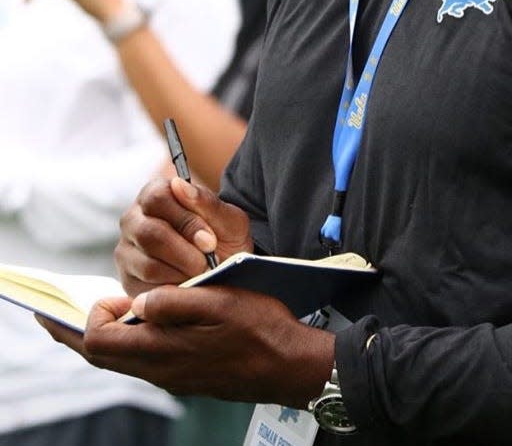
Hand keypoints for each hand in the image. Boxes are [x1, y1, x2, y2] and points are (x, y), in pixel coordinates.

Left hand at [38, 286, 334, 406]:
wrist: (289, 365)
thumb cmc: (260, 328)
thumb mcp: (219, 301)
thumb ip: (175, 301)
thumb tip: (139, 302)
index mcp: (163, 351)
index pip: (99, 343)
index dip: (93, 316)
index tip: (109, 293)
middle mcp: (160, 371)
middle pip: (101, 357)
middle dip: (80, 333)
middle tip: (62, 313)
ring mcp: (172, 377)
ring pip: (121, 361)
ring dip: (106, 336)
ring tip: (106, 309)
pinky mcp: (184, 375)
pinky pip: (141, 361)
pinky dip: (129, 342)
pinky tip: (141, 321)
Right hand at [116, 176, 252, 296]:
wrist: (222, 269)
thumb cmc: (223, 238)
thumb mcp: (227, 219)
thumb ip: (206, 201)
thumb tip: (179, 184)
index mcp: (155, 193)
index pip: (158, 199)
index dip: (186, 221)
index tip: (209, 241)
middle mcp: (133, 219)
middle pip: (149, 233)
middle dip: (184, 253)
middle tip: (208, 264)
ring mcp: (126, 250)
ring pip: (147, 264)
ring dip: (180, 273)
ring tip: (201, 275)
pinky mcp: (127, 279)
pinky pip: (145, 289)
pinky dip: (172, 291)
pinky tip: (188, 286)